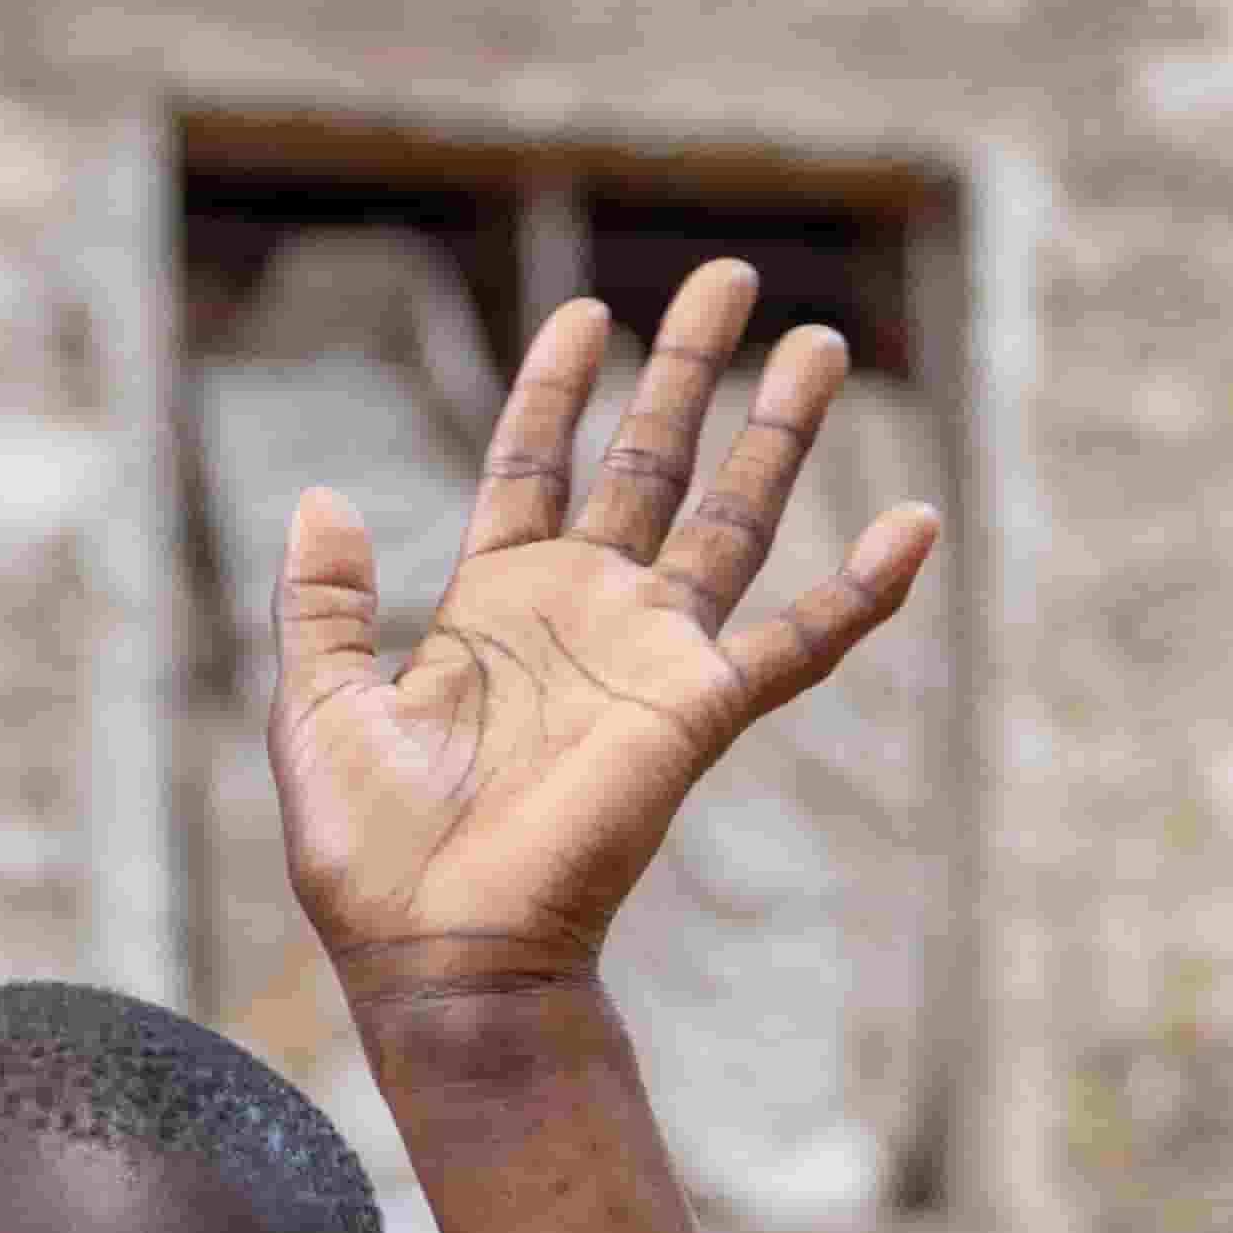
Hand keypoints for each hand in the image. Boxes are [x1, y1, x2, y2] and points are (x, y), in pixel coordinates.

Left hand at [267, 260, 937, 1011]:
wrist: (438, 954)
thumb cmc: (370, 857)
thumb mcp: (315, 708)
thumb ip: (320, 603)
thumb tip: (320, 495)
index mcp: (493, 608)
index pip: (532, 467)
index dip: (555, 391)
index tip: (586, 314)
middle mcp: (584, 616)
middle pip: (650, 465)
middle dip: (688, 370)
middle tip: (727, 277)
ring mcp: (648, 659)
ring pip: (732, 519)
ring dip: (777, 433)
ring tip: (821, 345)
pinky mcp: (696, 712)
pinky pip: (799, 644)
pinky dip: (861, 591)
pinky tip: (917, 526)